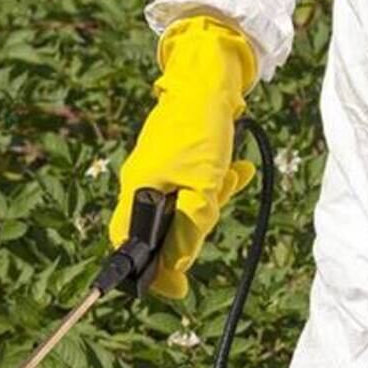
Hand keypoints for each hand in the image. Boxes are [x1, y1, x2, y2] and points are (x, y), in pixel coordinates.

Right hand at [109, 16, 257, 298]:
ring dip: (212, 200)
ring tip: (232, 176)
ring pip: (183, 207)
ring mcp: (157, 170)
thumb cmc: (202, 132)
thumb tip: (176, 271)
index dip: (150, 272)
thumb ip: (188, 232)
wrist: (209, 79)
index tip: (176, 287)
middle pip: (162, 231)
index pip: (130, 247)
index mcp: (138, 192)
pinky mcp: (175, 158)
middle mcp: (141, 183)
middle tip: (217, 201)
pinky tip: (237, 169)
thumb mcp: (203, 189)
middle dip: (194, 227)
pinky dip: (215, 182)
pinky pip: (193, 185)